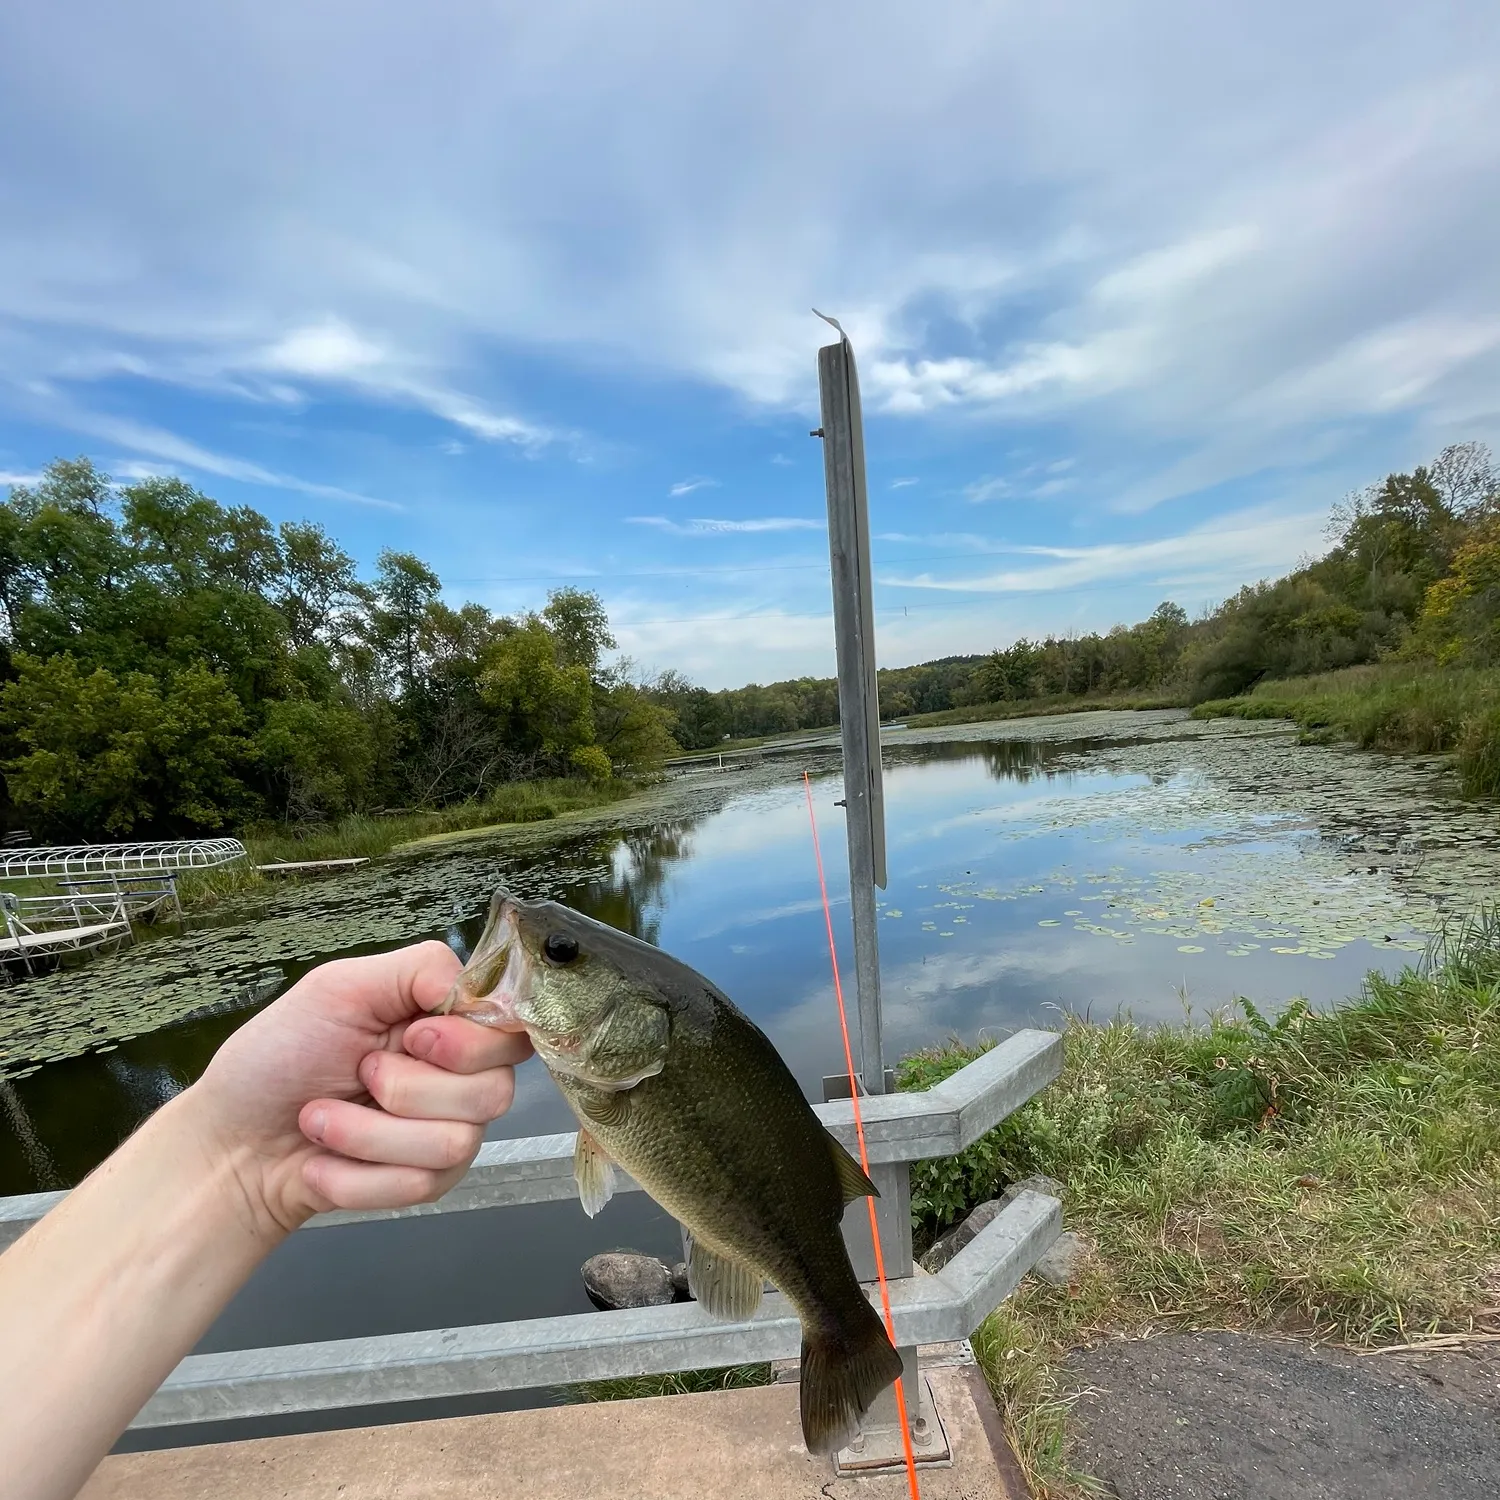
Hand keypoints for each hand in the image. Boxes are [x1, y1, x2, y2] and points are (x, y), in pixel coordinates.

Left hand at [187, 940, 531, 1233]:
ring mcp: (447, 1133)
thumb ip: (420, 971)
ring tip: (320, 1120)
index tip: (413, 1038)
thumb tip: (479, 991)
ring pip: (455, 1143)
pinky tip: (323, 1160)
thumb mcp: (339, 987)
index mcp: (446, 1021)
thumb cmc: (276, 1058)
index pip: (511, 1031)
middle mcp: (459, 1076)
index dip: (468, 1043)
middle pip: (494, 1091)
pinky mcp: (425, 1185)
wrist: (230, 1146)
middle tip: (357, 1074)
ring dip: (368, 1134)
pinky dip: (355, 1174)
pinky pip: (420, 1186)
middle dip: (407, 1089)